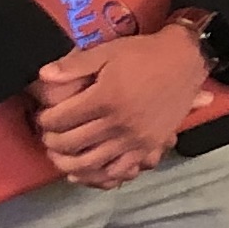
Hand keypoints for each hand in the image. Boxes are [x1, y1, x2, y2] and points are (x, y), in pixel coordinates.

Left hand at [31, 24, 208, 189]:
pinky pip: (119, 171)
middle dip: (52, 141)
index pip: (62, 119)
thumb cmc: (144, 53)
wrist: (185, 61)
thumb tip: (43, 75)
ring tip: (59, 156)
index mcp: (106, 98)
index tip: (43, 117)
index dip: (46, 120)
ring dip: (69, 163)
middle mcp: (119, 123)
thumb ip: (75, 65)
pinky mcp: (149, 147)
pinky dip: (98, 176)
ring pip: (92, 162)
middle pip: (73, 143)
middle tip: (47, 136)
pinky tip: (85, 172)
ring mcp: (135, 139)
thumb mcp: (108, 51)